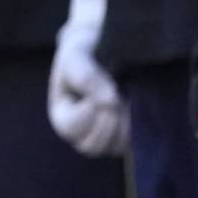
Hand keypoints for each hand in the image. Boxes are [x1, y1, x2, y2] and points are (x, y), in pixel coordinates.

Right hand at [47, 0, 127, 156]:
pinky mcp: (124, 139)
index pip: (70, 128)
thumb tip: (111, 101)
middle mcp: (79, 133)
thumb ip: (86, 75)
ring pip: (113, 148)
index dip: (88, 111)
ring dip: (123, 124)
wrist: (109, 49)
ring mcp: (103, 138)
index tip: (101, 89)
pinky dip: (136, 128)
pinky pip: (132, 146)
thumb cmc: (86, 51)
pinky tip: (134, 107)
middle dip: (107, 121)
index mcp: (61, 115)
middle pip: (91, 147)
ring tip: (124, 98)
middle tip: (116, 96)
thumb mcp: (77, 55)